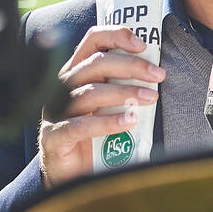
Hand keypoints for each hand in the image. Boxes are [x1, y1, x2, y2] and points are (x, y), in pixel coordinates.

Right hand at [37, 25, 163, 188]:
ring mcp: (55, 111)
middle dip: (130, 66)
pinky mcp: (54, 136)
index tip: (143, 45)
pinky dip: (107, 122)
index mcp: (76, 72)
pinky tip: (129, 121)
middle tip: (158, 75)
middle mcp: (62, 86)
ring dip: (124, 93)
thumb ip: (123, 87)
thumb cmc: (93, 135)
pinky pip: (80, 126)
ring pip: (89, 92)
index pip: (93, 41)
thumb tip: (156, 72)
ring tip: (150, 98)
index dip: (116, 36)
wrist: (70, 175)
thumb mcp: (109, 105)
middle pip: (95, 64)